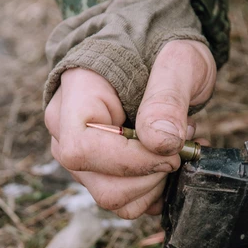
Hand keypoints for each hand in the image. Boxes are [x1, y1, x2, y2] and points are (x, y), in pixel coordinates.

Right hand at [45, 40, 215, 218]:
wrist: (153, 46)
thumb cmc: (161, 46)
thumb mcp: (179, 61)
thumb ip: (168, 97)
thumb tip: (159, 142)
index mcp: (76, 94)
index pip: (82, 150)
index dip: (131, 161)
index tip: (173, 149)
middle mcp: (66, 130)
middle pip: (98, 183)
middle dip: (150, 176)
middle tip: (181, 145)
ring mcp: (80, 154)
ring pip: (112, 198)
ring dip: (155, 183)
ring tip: (176, 147)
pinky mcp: (98, 170)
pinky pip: (125, 202)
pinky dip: (154, 191)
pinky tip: (168, 159)